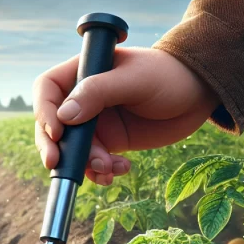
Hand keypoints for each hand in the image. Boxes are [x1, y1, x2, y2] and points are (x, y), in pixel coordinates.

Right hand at [33, 47, 219, 184]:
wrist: (200, 95)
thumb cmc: (169, 75)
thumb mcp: (135, 80)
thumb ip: (99, 93)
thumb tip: (63, 116)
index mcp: (83, 72)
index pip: (47, 89)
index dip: (44, 111)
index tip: (57, 132)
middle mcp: (83, 98)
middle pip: (53, 124)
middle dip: (54, 147)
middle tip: (57, 164)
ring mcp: (96, 122)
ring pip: (74, 149)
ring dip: (85, 164)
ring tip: (108, 168)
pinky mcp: (111, 142)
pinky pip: (95, 162)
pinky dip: (102, 171)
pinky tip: (121, 170)